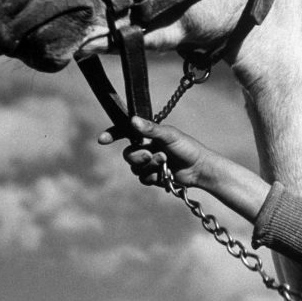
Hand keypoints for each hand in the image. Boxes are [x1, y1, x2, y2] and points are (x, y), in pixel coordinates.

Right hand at [98, 117, 271, 222]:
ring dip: (149, 166)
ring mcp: (148, 162)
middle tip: (155, 155)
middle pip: (127, 154)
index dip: (112, 135)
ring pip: (134, 168)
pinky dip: (152, 177)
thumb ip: (151, 129)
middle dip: (139, 156)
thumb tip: (132, 121)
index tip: (102, 140)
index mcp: (148, 134)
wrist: (199, 168)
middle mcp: (145, 147)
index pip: (124, 133)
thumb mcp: (170, 135)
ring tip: (165, 163)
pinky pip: (142, 179)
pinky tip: (164, 175)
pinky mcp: (152, 176)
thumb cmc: (187, 147)